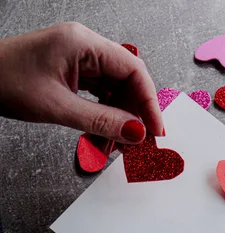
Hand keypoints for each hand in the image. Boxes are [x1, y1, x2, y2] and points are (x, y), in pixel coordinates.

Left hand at [0, 22, 161, 143]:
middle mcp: (85, 47)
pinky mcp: (73, 71)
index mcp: (83, 43)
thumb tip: (136, 132)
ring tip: (117, 142)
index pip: (133, 70)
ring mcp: (79, 58)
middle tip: (139, 141)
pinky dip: (105, 114)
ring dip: (120, 117)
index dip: (149, 102)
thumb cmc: (3, 80)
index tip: (155, 130)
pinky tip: (104, 131)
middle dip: (135, 113)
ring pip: (116, 89)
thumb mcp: (57, 106)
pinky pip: (101, 93)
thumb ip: (101, 120)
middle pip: (128, 80)